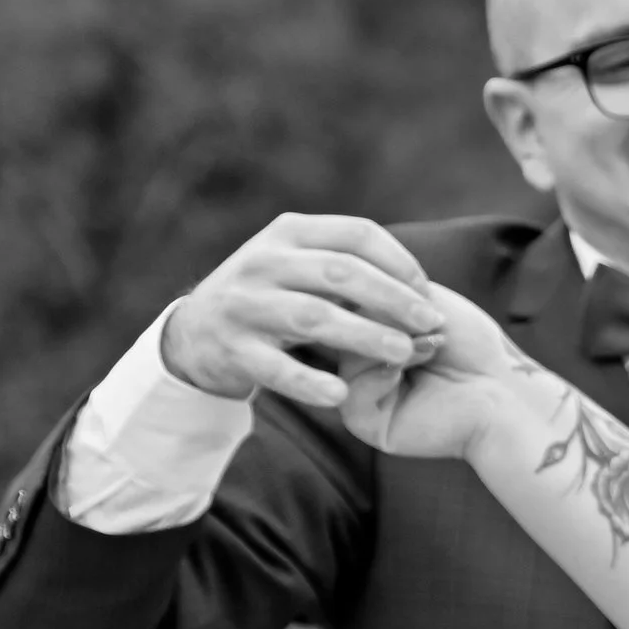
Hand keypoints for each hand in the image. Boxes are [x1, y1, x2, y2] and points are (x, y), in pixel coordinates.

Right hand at [161, 214, 442, 414]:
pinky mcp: (233, 349)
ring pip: (313, 316)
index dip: (399, 260)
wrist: (196, 333)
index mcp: (290, 232)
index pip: (356, 234)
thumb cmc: (271, 296)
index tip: (428, 290)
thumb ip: (347, 264)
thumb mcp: (299, 264)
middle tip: (432, 322)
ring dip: (363, 335)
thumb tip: (419, 283)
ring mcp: (245, 304)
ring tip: (404, 353)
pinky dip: (308, 382)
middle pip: (340, 272)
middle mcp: (264, 261)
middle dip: (392, 297)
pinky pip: (275, 368)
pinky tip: (341, 396)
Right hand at [336, 288, 532, 461]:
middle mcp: (364, 363)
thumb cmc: (471, 345)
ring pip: (343, 361)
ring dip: (385, 345)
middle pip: (338, 330)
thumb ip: (377, 287)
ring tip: (426, 346)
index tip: (407, 289)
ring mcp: (364, 393)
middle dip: (379, 317)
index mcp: (373, 332)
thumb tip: (332, 281)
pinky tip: (404, 370)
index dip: (368, 291)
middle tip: (421, 320)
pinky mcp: (368, 423)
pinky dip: (377, 376)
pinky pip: (349, 394)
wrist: (501, 391)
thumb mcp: (422, 301)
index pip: (344, 304)